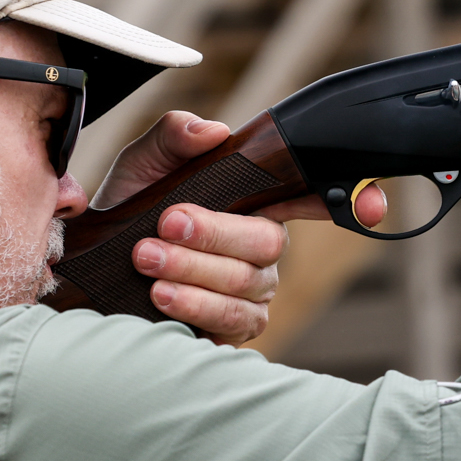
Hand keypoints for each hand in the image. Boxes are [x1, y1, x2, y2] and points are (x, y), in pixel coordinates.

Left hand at [97, 112, 383, 345]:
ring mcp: (252, 291)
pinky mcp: (231, 329)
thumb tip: (212, 131)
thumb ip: (175, 136)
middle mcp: (263, 249)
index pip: (315, 196)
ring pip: (249, 282)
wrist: (86, 270)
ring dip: (196, 270)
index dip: (354, 199)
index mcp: (256, 202)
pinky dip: (196, 307)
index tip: (373, 205)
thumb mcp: (145, 164)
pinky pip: (233, 322)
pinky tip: (161, 296)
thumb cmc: (128, 211)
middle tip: (168, 222)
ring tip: (148, 259)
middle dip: (216, 233)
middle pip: (270, 242)